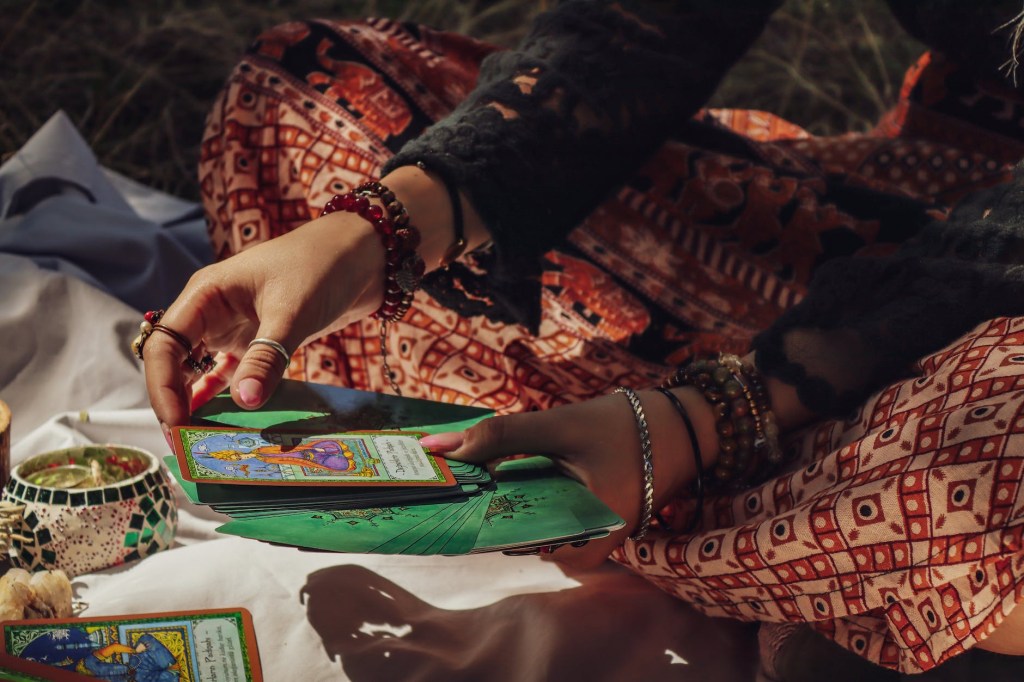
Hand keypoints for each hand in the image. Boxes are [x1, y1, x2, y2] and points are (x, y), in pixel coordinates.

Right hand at [145, 211, 384, 429]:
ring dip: (199, 405)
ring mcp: (234, 328)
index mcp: (205, 295)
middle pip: (175, 363)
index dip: (162, 387)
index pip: (164, 345)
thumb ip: (268, 355)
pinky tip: (224, 422)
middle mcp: (211, 313)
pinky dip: (228, 397)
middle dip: (176, 403)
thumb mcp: (292, 311)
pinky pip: (232, 375)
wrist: (361, 255)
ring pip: (201, 372)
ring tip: (201, 442)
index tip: (175, 423)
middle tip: (185, 444)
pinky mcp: (258, 342)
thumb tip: (245, 401)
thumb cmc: (321, 266)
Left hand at [421, 390, 713, 567]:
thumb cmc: (628, 426)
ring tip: (483, 477)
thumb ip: (500, 435)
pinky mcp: (598, 521)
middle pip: (525, 540)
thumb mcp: (560, 426)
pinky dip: (533, 498)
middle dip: (490, 511)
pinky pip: (554, 519)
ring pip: (538, 530)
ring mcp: (596, 537)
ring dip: (510, 503)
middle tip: (461, 483)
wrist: (687, 423)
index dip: (476, 521)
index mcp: (589, 536)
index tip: (446, 499)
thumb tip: (437, 448)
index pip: (518, 545)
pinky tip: (516, 474)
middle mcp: (593, 547)